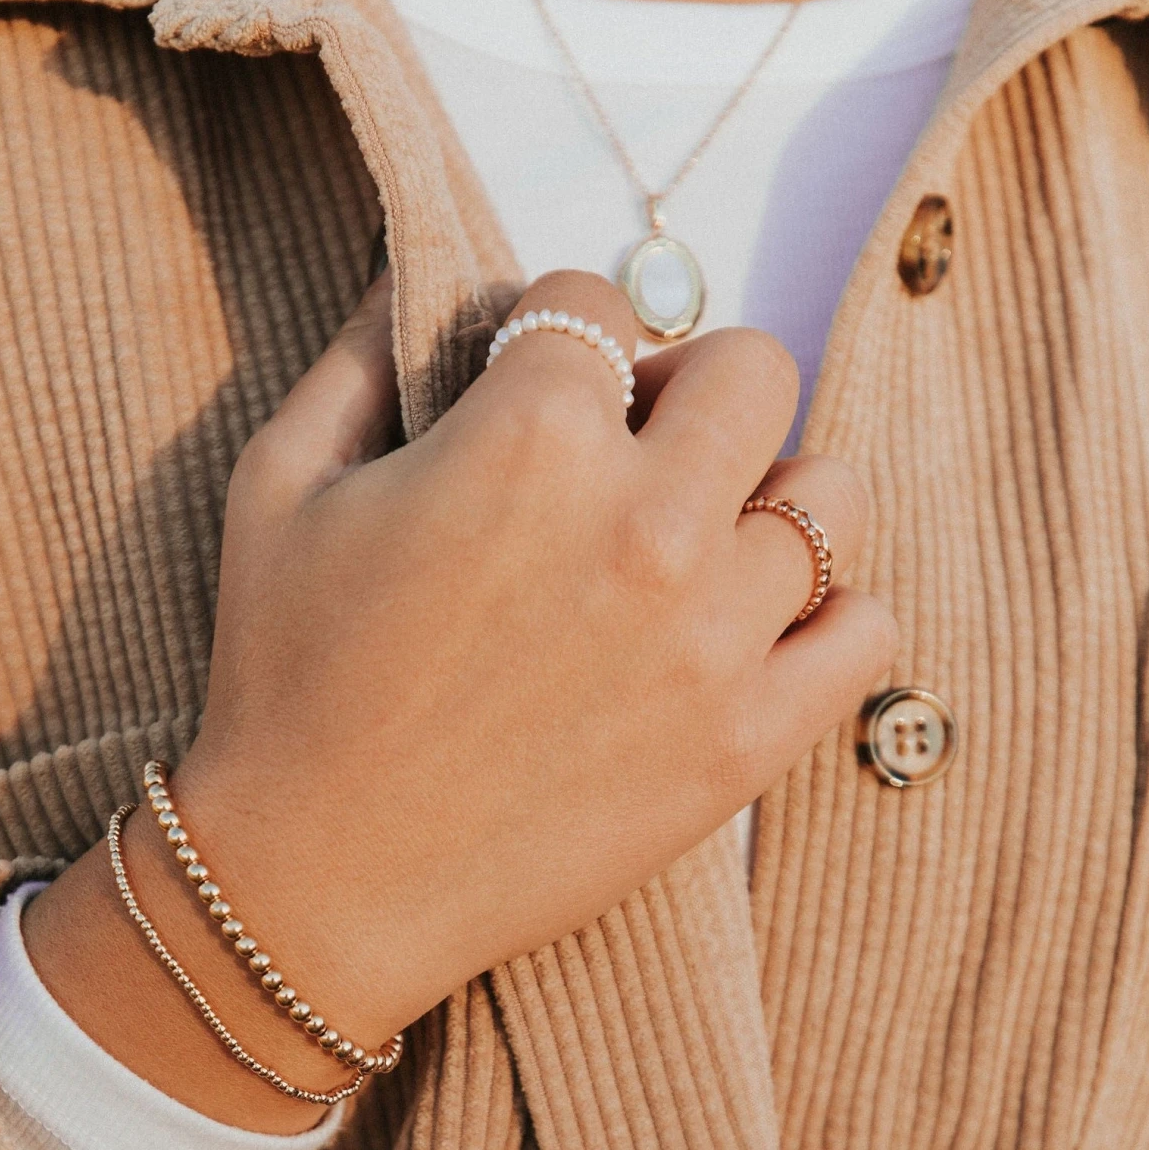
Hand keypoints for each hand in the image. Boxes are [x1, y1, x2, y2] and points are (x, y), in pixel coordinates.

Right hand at [27, 268, 895, 1131]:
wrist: (315, 880)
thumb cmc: (285, 676)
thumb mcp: (278, 484)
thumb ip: (358, 354)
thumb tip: (419, 269)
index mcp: (527, 440)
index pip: (596, 302)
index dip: (555, 330)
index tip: (532, 382)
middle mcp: (644, 521)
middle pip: (752, 367)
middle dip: (687, 381)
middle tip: (631, 441)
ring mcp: (712, 636)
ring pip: (834, 491)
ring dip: (770, 489)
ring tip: (699, 534)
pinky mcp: (746, 741)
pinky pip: (869, 629)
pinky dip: (829, 611)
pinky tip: (751, 622)